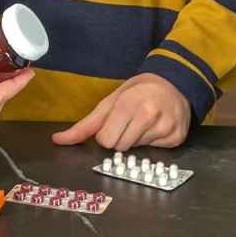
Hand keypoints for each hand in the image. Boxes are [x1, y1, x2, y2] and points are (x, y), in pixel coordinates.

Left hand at [51, 74, 191, 150]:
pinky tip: (156, 128)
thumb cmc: (137, 92)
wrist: (174, 83)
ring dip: (137, 141)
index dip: (107, 134)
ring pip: (137, 152)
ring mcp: (166, 127)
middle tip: (130, 124)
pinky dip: (153, 143)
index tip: (115, 123)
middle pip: (120, 148)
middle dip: (121, 139)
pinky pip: (155, 152)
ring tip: (144, 124)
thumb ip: (85, 125)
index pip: (106, 140)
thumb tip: (58, 140)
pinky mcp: (177, 138)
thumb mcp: (111, 101)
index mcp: (128, 104)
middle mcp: (149, 115)